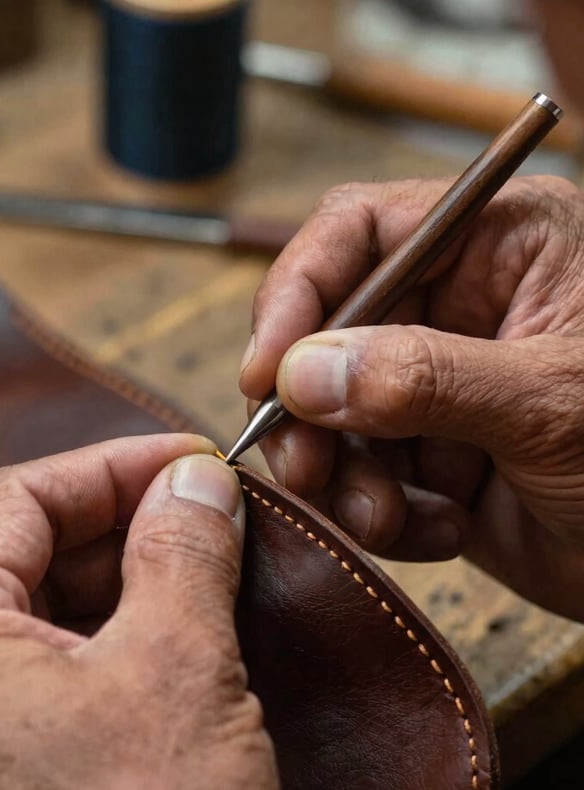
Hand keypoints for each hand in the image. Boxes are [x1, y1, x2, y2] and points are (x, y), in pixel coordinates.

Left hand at [0, 435, 280, 789]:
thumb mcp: (181, 670)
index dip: (114, 465)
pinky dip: (100, 640)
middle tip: (204, 511)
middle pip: (19, 552)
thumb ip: (184, 549)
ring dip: (116, 579)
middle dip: (120, 522)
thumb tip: (195, 481)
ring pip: (29, 613)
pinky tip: (166, 636)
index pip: (18, 499)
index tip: (190, 459)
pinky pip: (33, 674)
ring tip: (198, 567)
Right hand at [240, 175, 583, 619]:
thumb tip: (302, 374)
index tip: (264, 373)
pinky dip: (383, 514)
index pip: (357, 233)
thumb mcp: (552, 406)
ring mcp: (433, 385)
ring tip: (386, 517)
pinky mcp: (426, 453)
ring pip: (330, 415)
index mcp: (495, 245)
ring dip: (343, 475)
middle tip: (306, 467)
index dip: (296, 295)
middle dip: (308, 410)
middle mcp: (453, 306)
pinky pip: (359, 475)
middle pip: (324, 332)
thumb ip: (425, 380)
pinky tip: (441, 530)